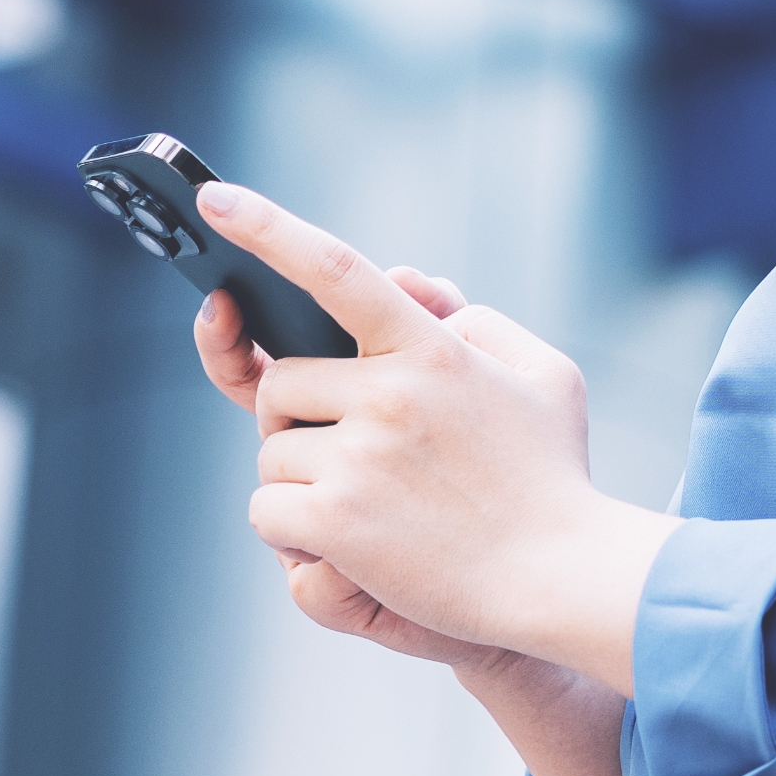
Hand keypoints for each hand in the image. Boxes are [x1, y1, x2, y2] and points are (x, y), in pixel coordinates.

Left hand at [192, 182, 675, 694]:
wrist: (560, 576)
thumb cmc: (555, 476)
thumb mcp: (544, 375)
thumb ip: (479, 323)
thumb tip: (414, 294)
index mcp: (433, 348)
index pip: (337, 270)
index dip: (268, 229)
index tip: (215, 199)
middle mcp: (388, 393)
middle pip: (283, 384)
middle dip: (299, 416)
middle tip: (353, 450)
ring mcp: (358, 457)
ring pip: (272, 451)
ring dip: (302, 479)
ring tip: (373, 506)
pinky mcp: (335, 520)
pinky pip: (268, 509)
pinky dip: (295, 532)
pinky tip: (353, 543)